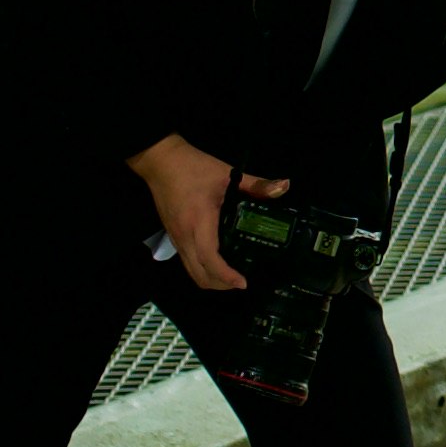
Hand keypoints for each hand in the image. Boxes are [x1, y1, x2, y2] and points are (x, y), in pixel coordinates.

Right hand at [132, 134, 275, 293]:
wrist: (160, 162)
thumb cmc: (193, 167)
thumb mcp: (227, 174)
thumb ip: (256, 184)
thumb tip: (284, 186)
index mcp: (199, 221)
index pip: (209, 257)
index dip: (226, 275)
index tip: (243, 283)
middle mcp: (185, 235)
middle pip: (199, 274)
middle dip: (221, 285)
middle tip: (242, 282)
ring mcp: (176, 239)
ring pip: (191, 272)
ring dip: (211, 280)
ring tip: (231, 278)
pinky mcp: (173, 237)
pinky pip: (187, 263)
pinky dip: (202, 270)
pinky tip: (216, 263)